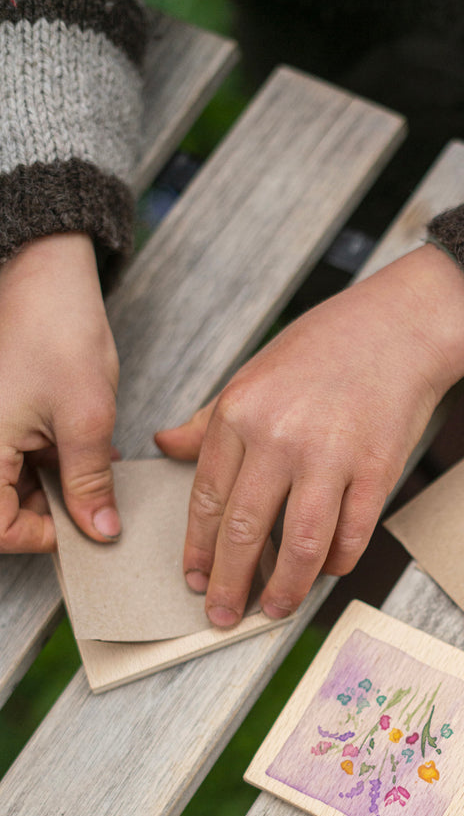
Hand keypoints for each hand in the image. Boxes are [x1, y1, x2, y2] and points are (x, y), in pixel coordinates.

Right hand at [0, 233, 119, 551]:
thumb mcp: (87, 419)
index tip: (86, 531)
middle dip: (55, 513)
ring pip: (17, 487)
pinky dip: (57, 465)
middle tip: (100, 506)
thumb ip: (90, 481)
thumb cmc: (58, 335)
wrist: (48, 278)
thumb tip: (101, 530)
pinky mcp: (3, 421)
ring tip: (100, 472)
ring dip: (60, 489)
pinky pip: (23, 460)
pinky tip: (91, 454)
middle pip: (5, 509)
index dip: (41, 537)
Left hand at [155, 244, 463, 625]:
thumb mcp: (253, 372)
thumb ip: (210, 418)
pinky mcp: (376, 470)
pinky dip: (336, 561)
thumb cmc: (327, 346)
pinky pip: (351, 534)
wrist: (400, 327)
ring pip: (300, 544)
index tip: (196, 579)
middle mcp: (280, 437)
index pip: (208, 498)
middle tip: (223, 615)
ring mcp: (331, 456)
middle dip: (231, 583)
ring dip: (285, 588)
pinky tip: (325, 571)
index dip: (199, 548)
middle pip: (246, 530)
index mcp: (241, 412)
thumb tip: (166, 446)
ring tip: (274, 609)